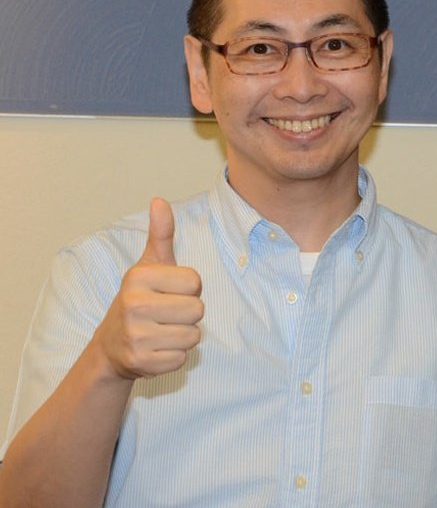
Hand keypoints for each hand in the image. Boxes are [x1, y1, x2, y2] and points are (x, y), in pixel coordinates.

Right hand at [93, 198, 202, 379]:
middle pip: (198, 309)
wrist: (112, 345)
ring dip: (183, 334)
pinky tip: (157, 348)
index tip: (169, 291)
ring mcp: (136, 337)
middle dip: (188, 312)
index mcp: (138, 277)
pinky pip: (182, 357)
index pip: (195, 282)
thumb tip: (159, 200)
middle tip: (167, 313)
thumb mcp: (148, 265)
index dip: (188, 288)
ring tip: (162, 330)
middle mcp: (134, 305)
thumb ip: (161, 234)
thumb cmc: (139, 298)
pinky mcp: (142, 363)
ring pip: (193, 335)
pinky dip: (174, 355)